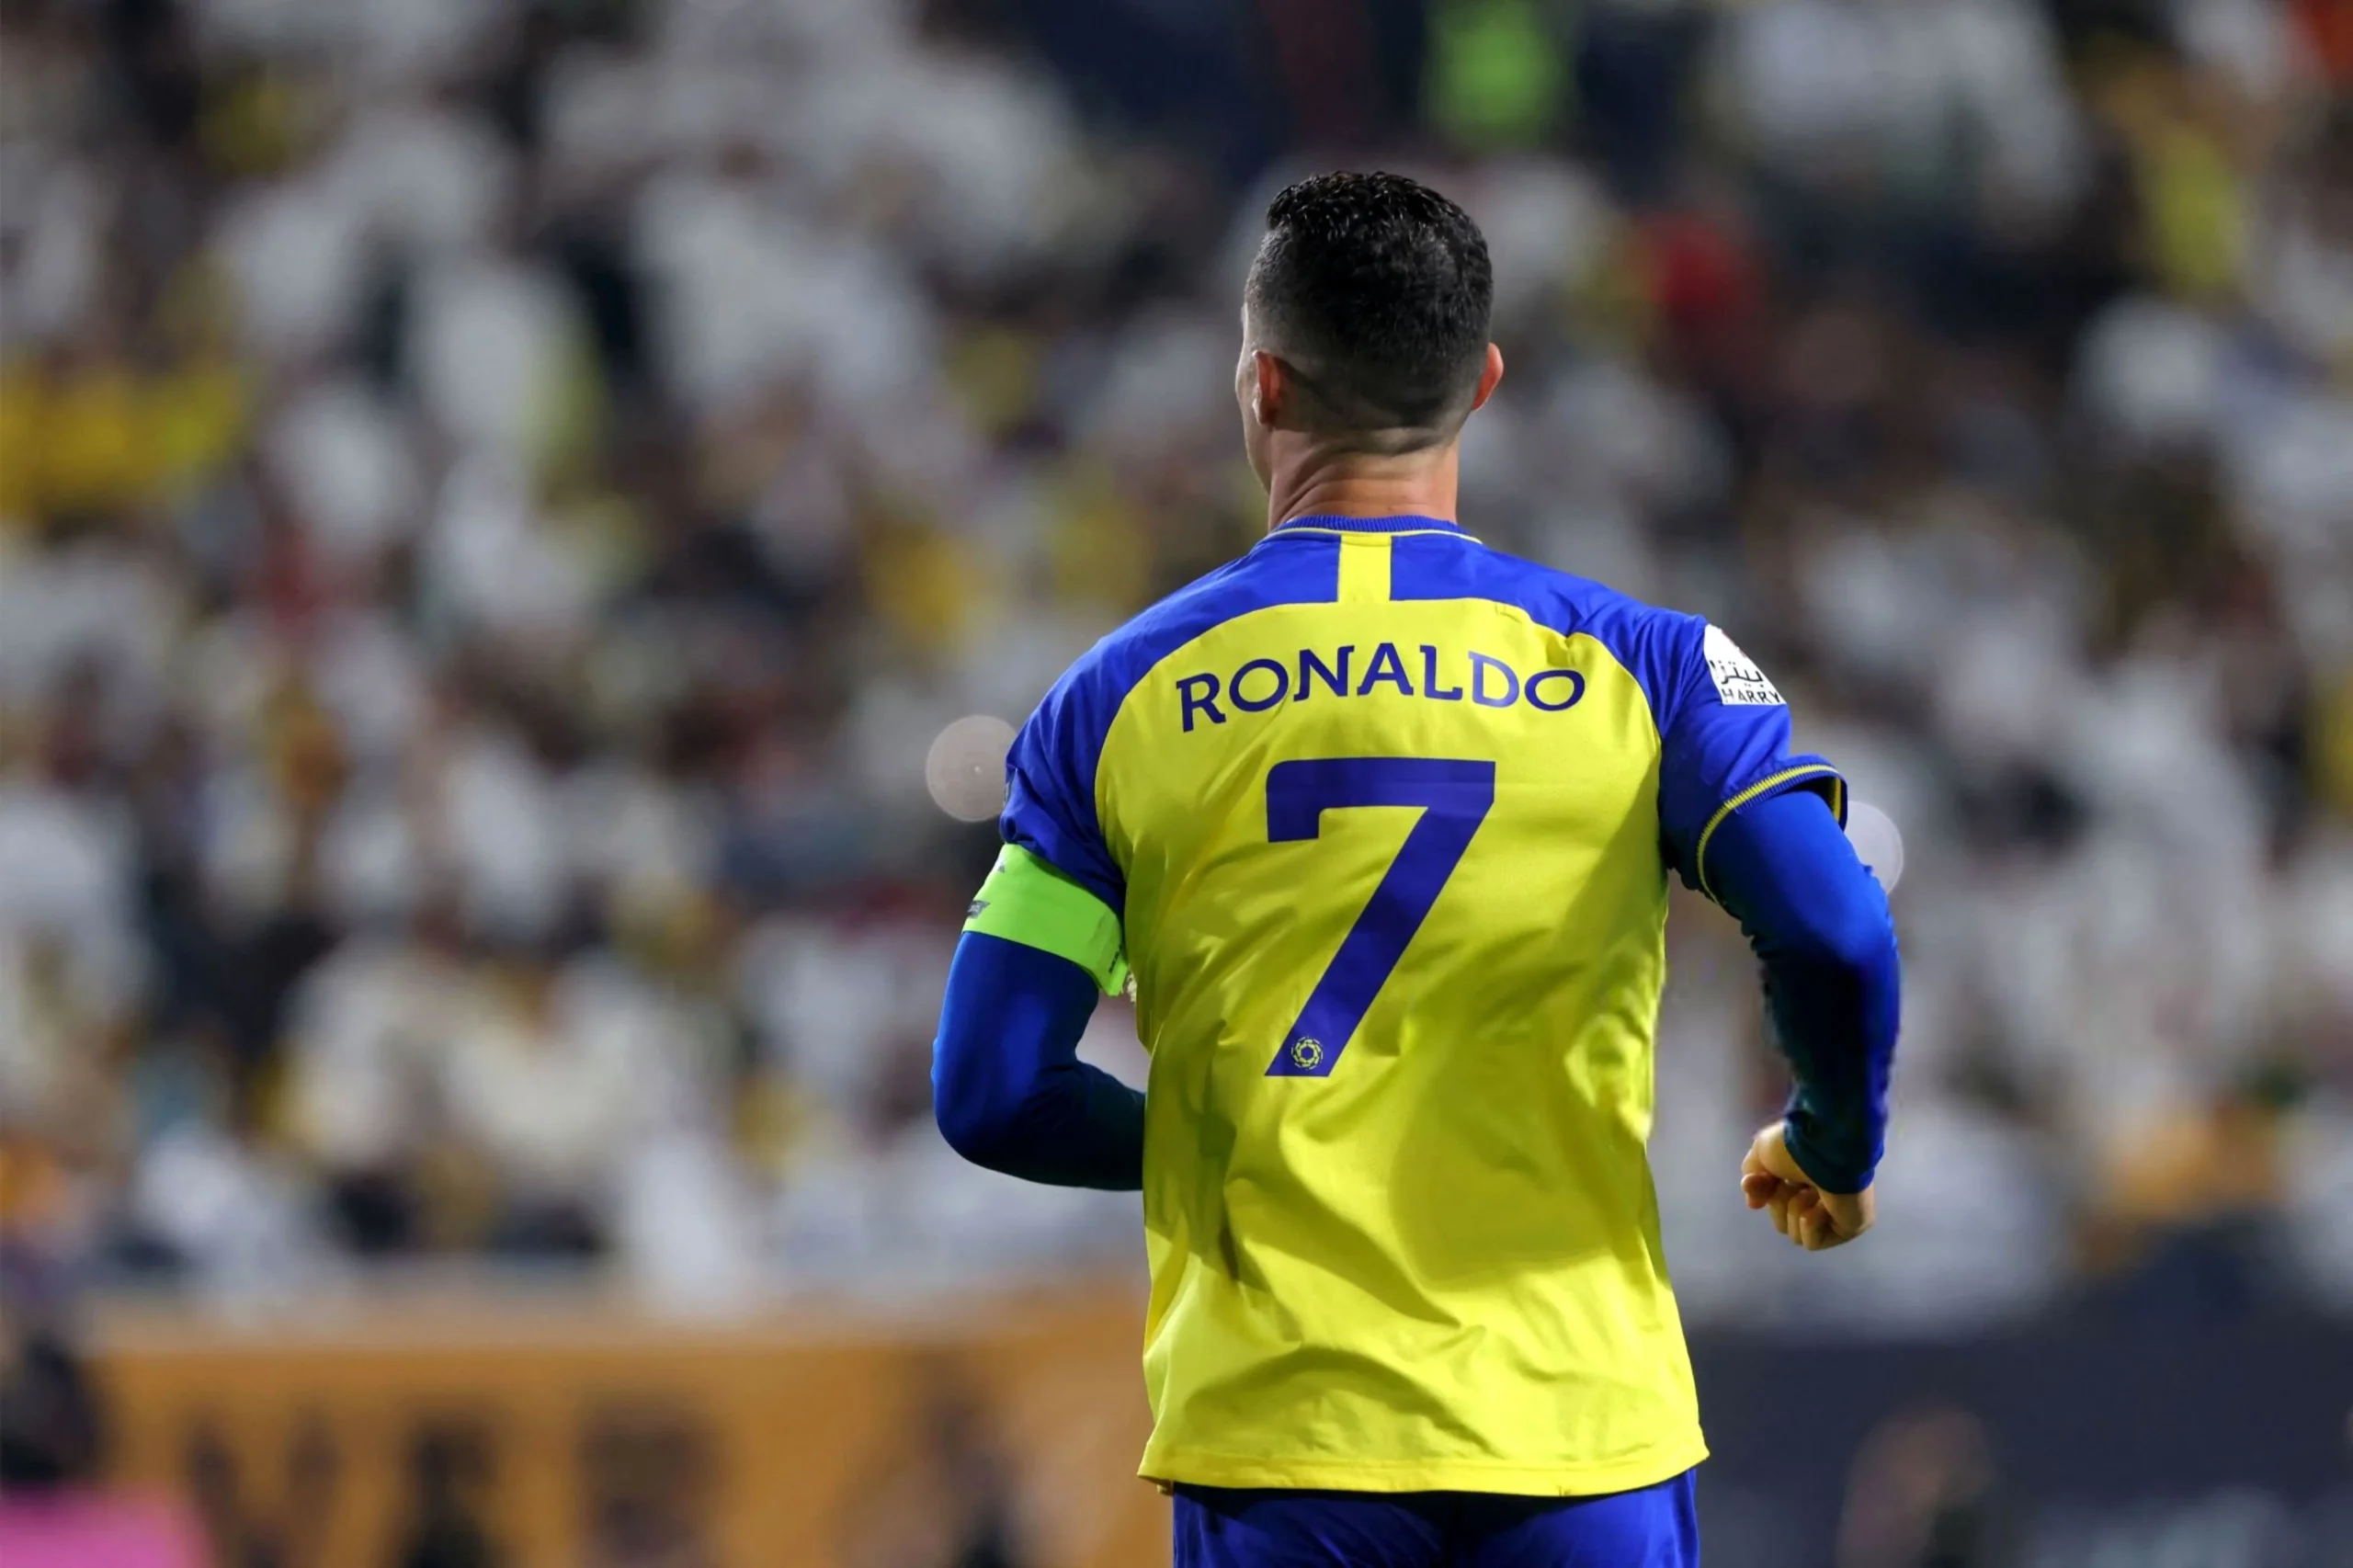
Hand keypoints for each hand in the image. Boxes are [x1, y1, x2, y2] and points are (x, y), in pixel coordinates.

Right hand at [1742, 1123, 1873, 1250]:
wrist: (1824, 1149)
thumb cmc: (1796, 1148)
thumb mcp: (1761, 1153)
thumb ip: (1753, 1179)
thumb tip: (1753, 1205)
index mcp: (1804, 1175)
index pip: (1774, 1198)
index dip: (1763, 1191)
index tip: (1755, 1181)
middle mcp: (1821, 1193)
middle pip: (1781, 1219)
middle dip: (1779, 1201)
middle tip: (1791, 1183)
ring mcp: (1836, 1213)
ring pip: (1795, 1232)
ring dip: (1796, 1209)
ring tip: (1812, 1190)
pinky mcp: (1849, 1228)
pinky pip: (1813, 1241)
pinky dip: (1811, 1223)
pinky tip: (1823, 1204)